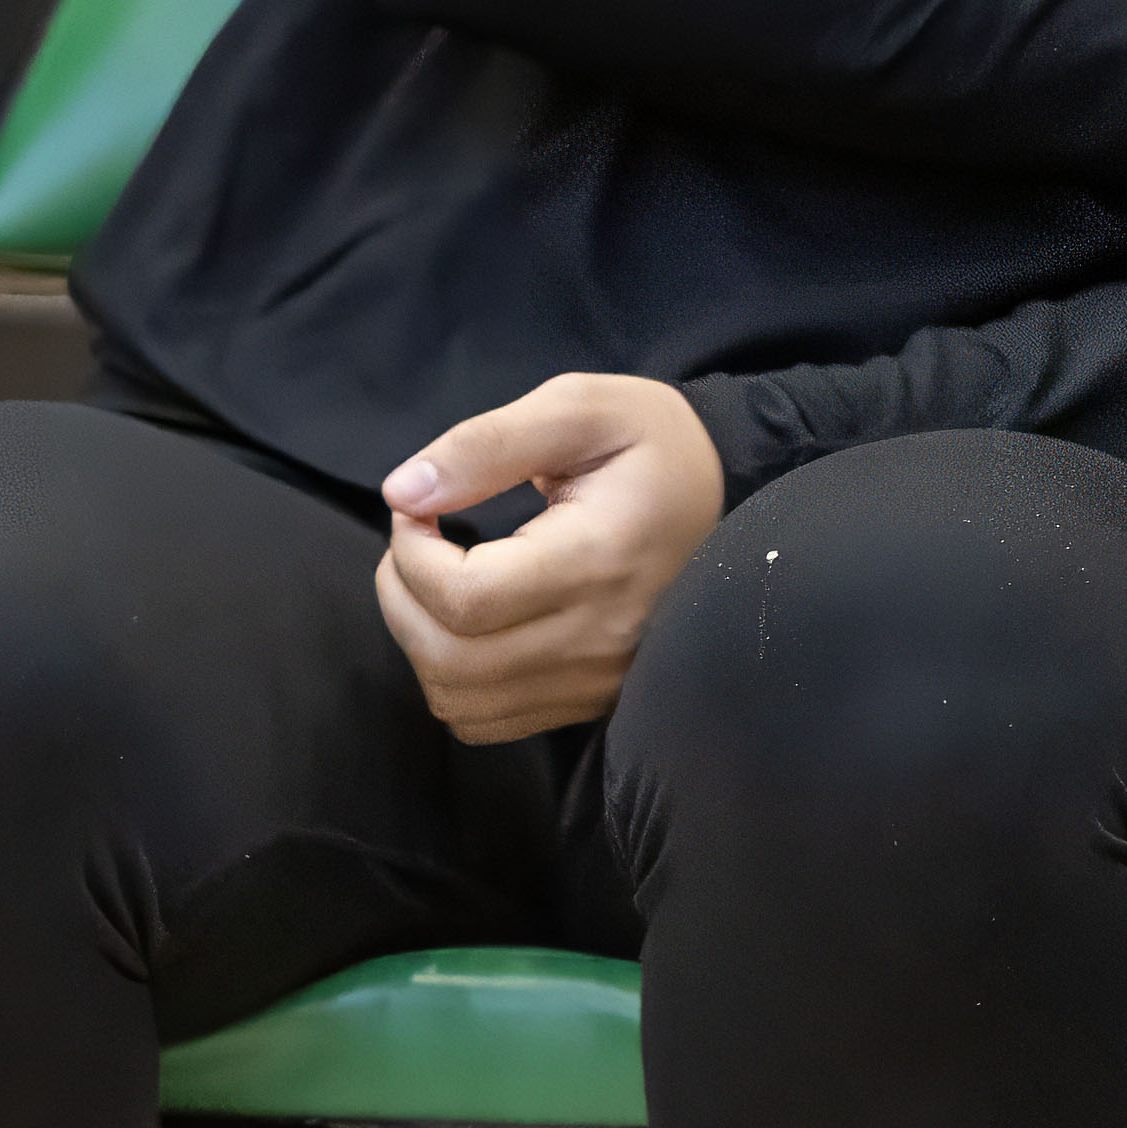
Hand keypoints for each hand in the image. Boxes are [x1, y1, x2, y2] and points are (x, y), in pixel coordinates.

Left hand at [372, 372, 725, 743]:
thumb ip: (487, 443)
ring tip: (435, 578)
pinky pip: (484, 720)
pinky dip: (449, 678)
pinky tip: (465, 624)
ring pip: (457, 699)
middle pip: (449, 658)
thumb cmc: (651, 444)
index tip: (416, 507)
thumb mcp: (580, 407)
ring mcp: (597, 678)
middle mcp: (600, 636)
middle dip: (399, 595)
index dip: (410, 555)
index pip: (465, 596)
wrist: (727, 492)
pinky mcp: (589, 699)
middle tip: (413, 540)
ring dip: (417, 640)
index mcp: (598, 558)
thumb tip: (403, 492)